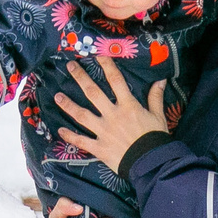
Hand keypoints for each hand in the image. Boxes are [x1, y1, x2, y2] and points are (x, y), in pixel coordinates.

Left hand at [54, 56, 168, 172]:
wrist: (151, 163)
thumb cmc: (156, 139)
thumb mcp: (159, 116)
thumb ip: (156, 97)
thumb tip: (161, 80)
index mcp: (128, 105)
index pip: (115, 80)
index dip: (106, 65)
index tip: (96, 54)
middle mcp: (112, 115)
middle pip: (93, 92)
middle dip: (80, 78)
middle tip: (70, 66)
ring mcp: (103, 131)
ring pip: (82, 115)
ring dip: (68, 105)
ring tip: (57, 96)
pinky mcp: (99, 147)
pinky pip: (81, 141)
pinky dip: (70, 136)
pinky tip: (60, 130)